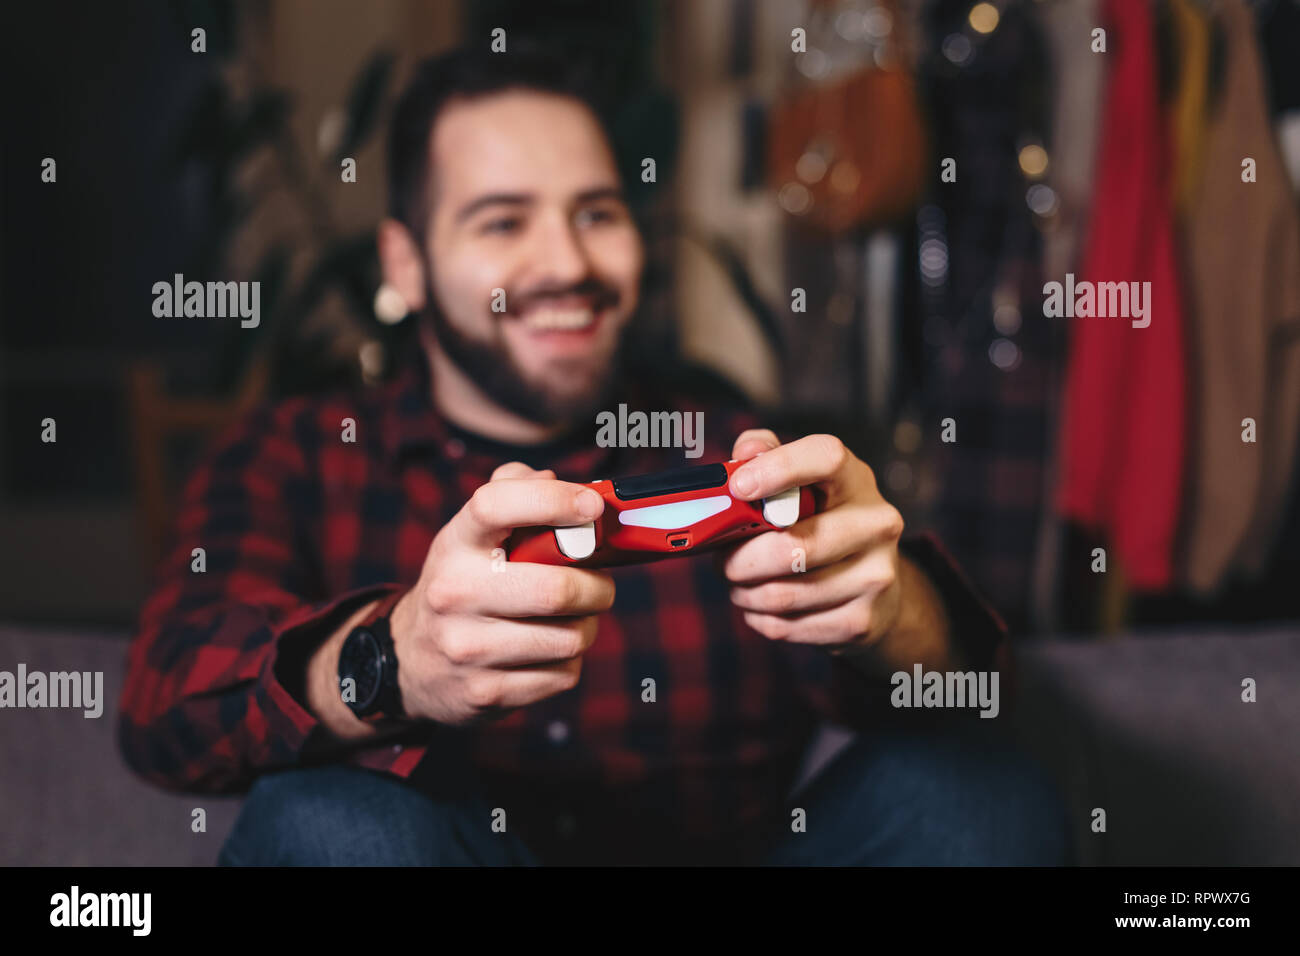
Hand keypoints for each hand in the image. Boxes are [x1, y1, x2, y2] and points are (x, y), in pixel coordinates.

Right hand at [387, 462, 614, 725]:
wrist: (413, 660)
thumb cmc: (466, 582)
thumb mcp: (473, 534)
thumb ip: (514, 492)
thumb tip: (566, 485)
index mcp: (455, 543)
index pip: (495, 505)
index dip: (552, 501)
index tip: (592, 507)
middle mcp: (454, 593)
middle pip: (555, 589)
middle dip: (597, 587)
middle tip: (599, 585)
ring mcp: (466, 647)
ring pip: (569, 637)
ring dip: (588, 627)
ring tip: (575, 619)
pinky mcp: (484, 692)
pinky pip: (563, 674)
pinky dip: (570, 662)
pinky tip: (551, 651)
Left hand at [721, 430, 904, 651]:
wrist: (875, 583)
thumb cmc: (822, 520)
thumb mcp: (801, 480)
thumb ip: (765, 454)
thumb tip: (744, 454)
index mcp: (855, 480)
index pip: (826, 458)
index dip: (779, 468)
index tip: (738, 487)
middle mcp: (876, 524)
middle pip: (794, 546)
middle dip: (741, 559)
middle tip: (722, 560)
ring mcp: (876, 576)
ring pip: (784, 594)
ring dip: (745, 592)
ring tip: (739, 583)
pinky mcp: (863, 621)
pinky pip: (788, 626)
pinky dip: (760, 618)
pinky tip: (761, 606)